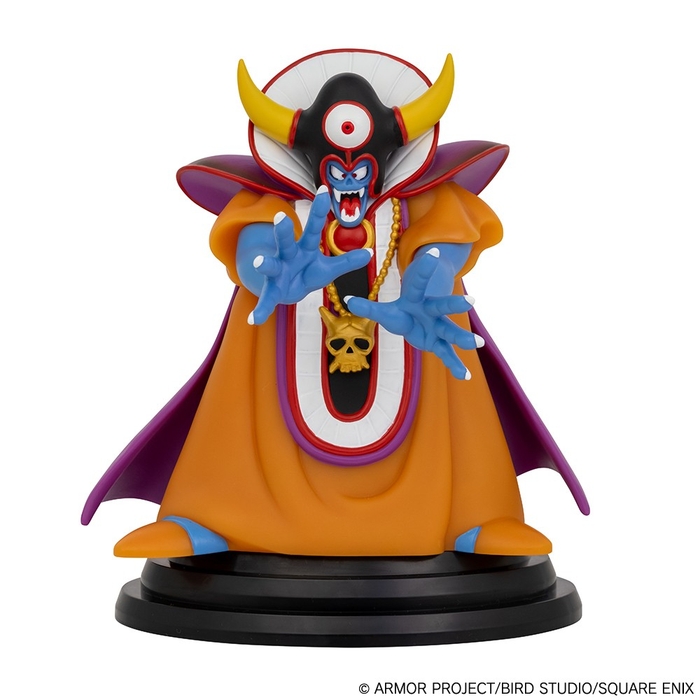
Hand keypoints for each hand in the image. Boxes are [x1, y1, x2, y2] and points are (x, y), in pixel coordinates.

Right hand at [248, 186, 372, 324]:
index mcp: (304, 248)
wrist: (289, 291)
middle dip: (283, 231)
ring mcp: (277, 272)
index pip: (313, 227)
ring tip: (260, 262)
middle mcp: (287, 255)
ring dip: (265, 263)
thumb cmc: (308, 273)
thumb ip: (346, 262)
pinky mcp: (271, 291)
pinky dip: (260, 310)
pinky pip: (265, 301)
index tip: (323, 190)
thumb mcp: (328, 269)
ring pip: (270, 265)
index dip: (319, 210)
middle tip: (281, 218)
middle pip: (286, 241)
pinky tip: (253, 319)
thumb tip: (369, 253)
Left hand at [345, 248, 482, 379]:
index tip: (433, 253)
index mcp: (417, 299)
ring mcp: (437, 328)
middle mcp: (431, 312)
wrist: (419, 319)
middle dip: (455, 305)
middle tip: (471, 301)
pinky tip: (465, 376)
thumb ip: (369, 308)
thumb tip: (347, 301)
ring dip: (463, 337)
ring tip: (478, 344)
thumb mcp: (385, 311)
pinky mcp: (438, 343)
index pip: (419, 282)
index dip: (424, 268)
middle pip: (442, 307)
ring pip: (450, 332)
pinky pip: (447, 355)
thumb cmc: (402, 312)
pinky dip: (455, 366)